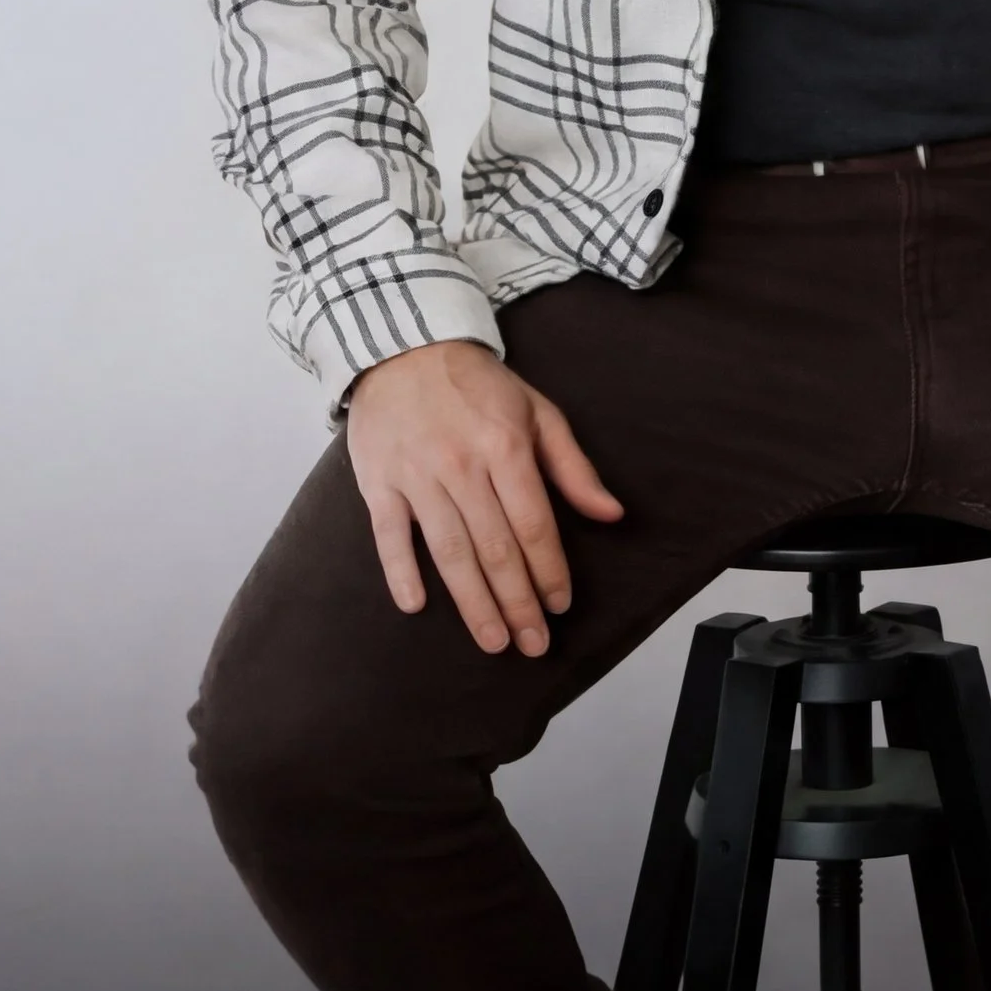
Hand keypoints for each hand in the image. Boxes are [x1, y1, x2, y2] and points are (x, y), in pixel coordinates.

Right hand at [345, 338, 622, 649]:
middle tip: (533, 645)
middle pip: (495, 548)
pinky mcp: (379, 481)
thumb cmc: (477, 385)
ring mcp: (417, 475)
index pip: (534, 524)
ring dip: (473, 603)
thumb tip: (611, 514)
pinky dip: (401, 572)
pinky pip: (389, 535)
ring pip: (450, 551)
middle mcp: (463, 465)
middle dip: (518, 603)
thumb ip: (574, 467)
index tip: (561, 606)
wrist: (403, 345)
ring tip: (494, 641)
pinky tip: (417, 606)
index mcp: (507, 446)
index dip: (549, 571)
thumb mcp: (538, 411)